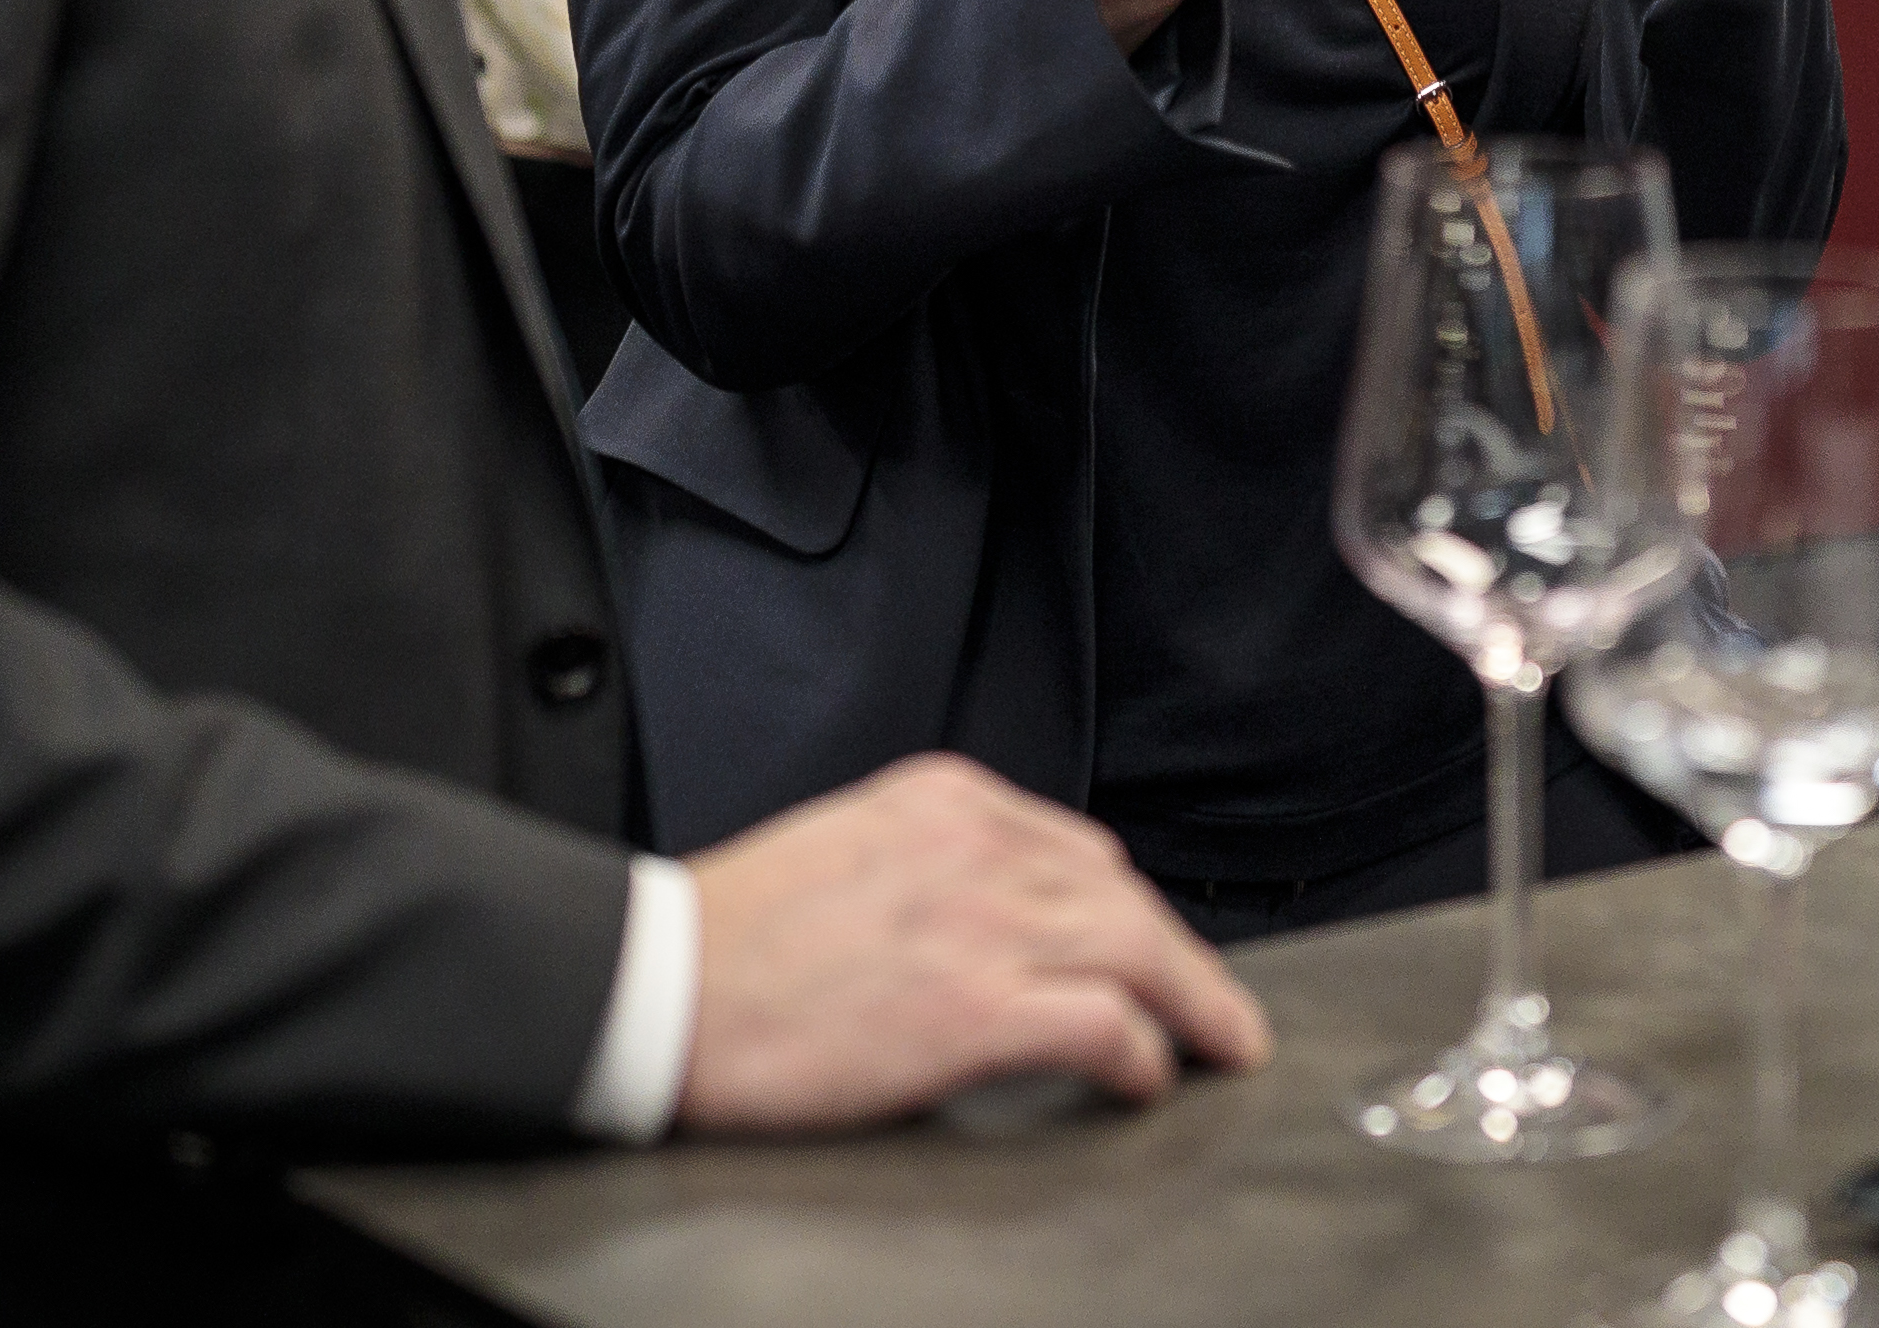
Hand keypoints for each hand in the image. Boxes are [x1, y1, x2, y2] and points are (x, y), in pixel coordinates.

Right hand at [677, 752, 1271, 1131]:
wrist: (657, 985)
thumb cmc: (731, 937)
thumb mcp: (848, 847)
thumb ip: (929, 863)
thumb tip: (990, 918)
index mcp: (944, 799)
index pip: (1080, 850)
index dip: (1129, 911)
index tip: (1150, 951)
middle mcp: (976, 845)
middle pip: (1126, 898)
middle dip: (1185, 961)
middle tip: (1222, 1012)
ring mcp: (980, 923)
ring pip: (1139, 951)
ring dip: (1195, 1005)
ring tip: (1221, 1045)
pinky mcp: (974, 1007)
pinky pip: (1102, 1022)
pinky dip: (1142, 1052)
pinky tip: (1146, 1078)